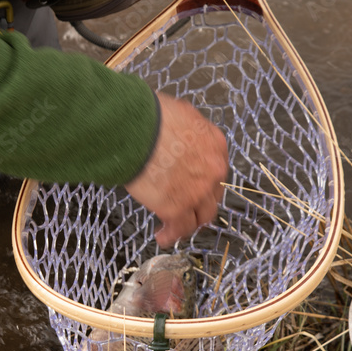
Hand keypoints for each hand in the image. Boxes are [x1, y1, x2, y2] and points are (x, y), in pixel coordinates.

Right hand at [125, 93, 227, 246]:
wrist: (135, 131)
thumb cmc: (151, 117)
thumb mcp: (182, 114)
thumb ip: (189, 130)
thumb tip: (180, 134)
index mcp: (216, 144)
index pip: (217, 169)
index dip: (205, 179)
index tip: (195, 184)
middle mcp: (213, 171)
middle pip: (213, 195)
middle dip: (200, 203)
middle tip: (187, 207)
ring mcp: (197, 192)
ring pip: (200, 216)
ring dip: (189, 223)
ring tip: (175, 227)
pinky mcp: (177, 208)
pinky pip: (179, 229)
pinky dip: (170, 234)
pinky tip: (162, 236)